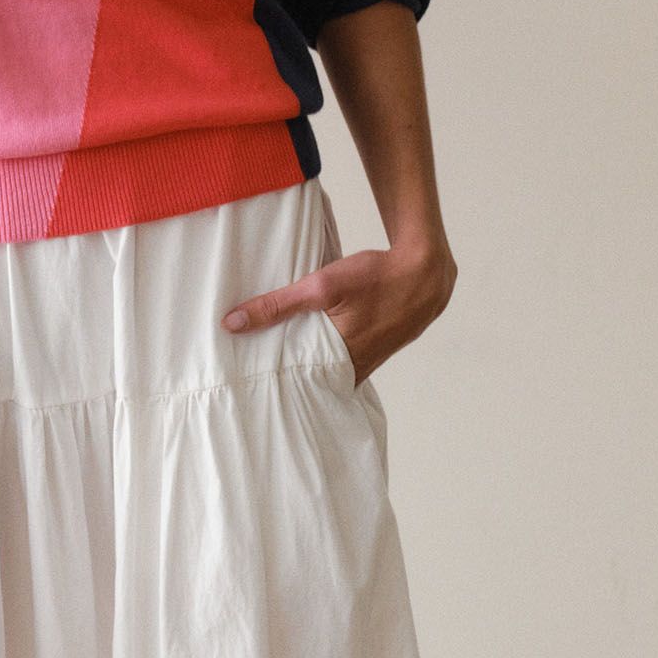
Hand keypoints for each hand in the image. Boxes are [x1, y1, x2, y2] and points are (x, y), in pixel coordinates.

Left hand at [221, 234, 456, 386]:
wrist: (425, 269)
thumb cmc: (376, 276)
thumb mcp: (322, 286)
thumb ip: (278, 305)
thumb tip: (232, 323)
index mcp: (342, 361)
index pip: (301, 388)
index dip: (278, 387)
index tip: (252, 387)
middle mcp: (358, 368)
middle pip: (316, 380)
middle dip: (292, 378)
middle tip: (258, 376)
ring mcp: (371, 358)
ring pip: (332, 369)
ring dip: (312, 364)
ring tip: (281, 359)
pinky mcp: (378, 346)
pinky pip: (347, 357)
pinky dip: (330, 353)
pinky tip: (316, 341)